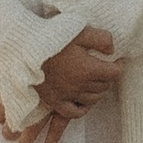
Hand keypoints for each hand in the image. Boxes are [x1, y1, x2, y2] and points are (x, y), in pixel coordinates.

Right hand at [0, 28, 121, 142]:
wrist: (23, 48)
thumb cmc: (52, 36)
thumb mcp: (80, 30)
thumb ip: (101, 39)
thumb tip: (112, 50)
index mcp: (89, 68)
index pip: (114, 73)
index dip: (118, 65)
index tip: (117, 59)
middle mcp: (80, 85)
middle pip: (104, 86)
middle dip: (108, 77)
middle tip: (105, 68)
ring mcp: (67, 95)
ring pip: (92, 99)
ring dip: (98, 91)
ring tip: (95, 81)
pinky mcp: (54, 100)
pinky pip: (73, 112)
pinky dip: (82, 109)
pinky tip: (83, 102)